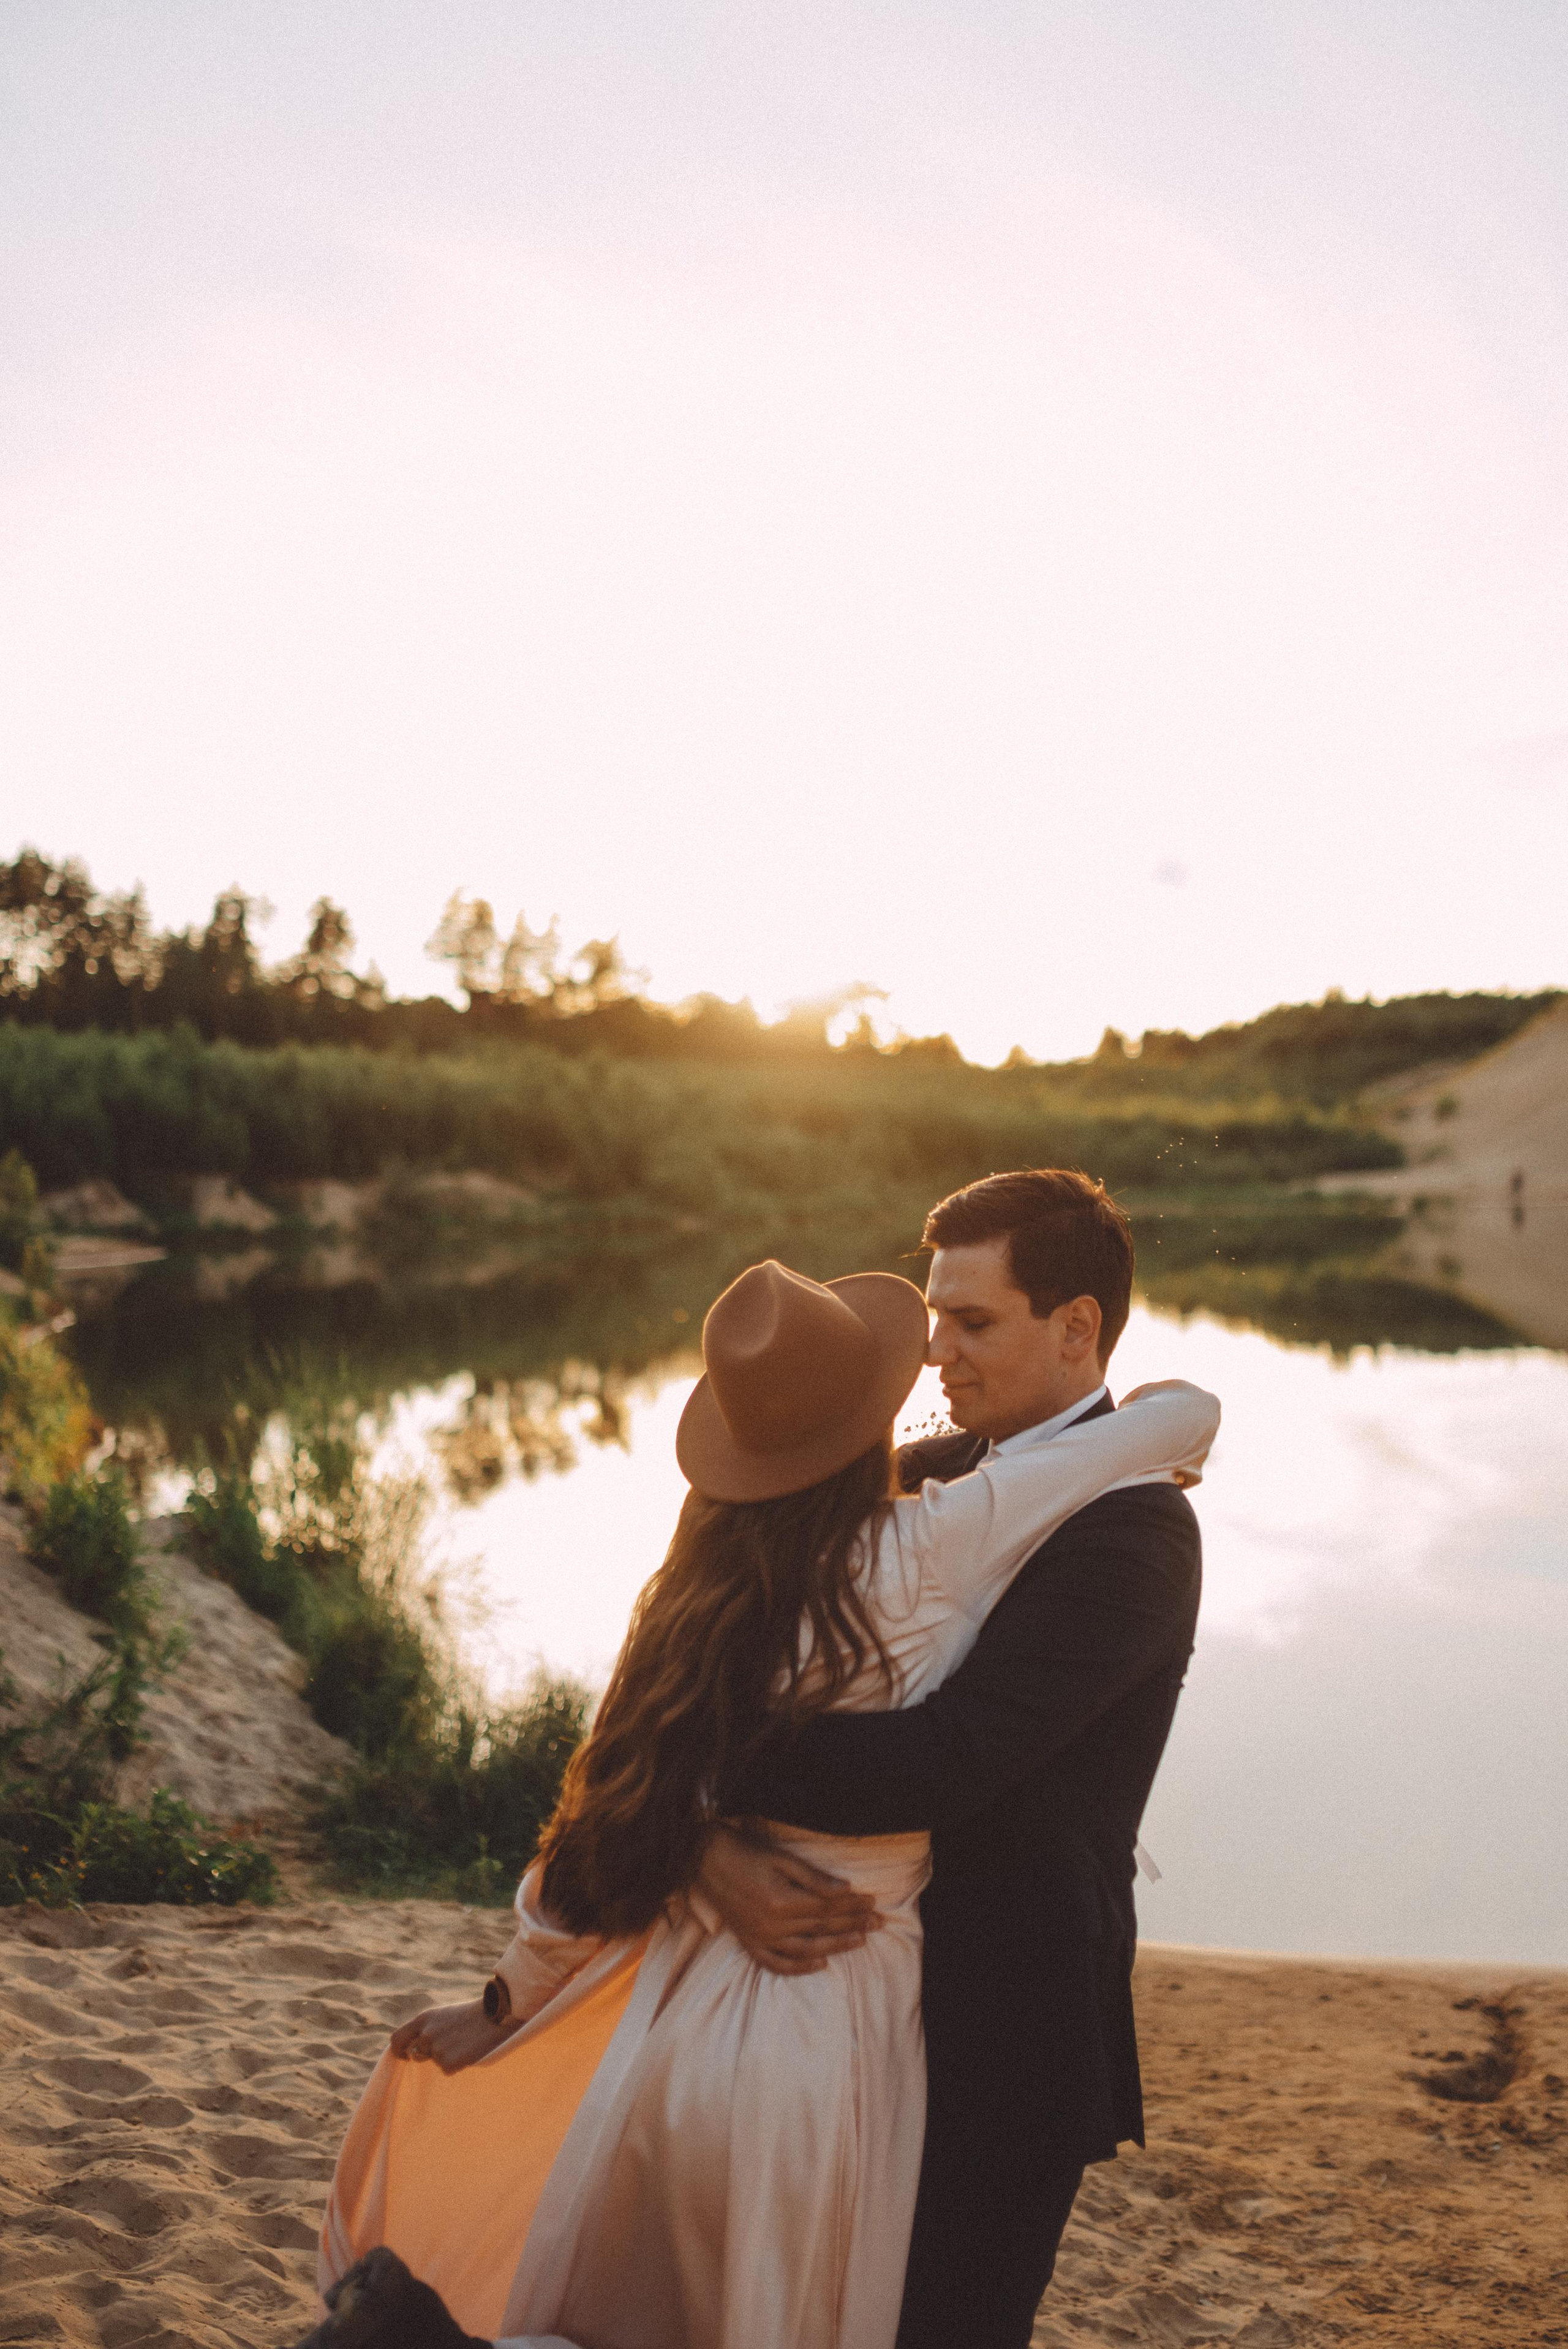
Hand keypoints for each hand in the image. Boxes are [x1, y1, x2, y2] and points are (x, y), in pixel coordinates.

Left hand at [389, 1997, 516, 2073]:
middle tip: (442, 2051)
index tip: (406, 2055)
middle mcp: (426, 2034)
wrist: (497, 2014)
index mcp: (424, 2019)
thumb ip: (428, 2028)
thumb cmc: (472, 2014)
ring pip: (434, 2061)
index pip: (396, 2039)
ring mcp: (437, 2048)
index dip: (399, 2050)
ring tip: (463, 2043)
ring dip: (445, 2057)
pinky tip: (469, 2051)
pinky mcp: (449, 2062)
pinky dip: (457, 2064)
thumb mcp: (444, 2015)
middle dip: (424, 2055)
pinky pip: (447, 2069)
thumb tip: (415, 2046)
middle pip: (413, 2053)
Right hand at [695, 1823, 881, 1975]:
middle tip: (879, 1923)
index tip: (874, 1902)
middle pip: (822, 1926)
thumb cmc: (745, 1852)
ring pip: (806, 1949)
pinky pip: (777, 1964)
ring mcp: (760, 1937)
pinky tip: (820, 1964)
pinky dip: (799, 1968)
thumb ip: (813, 1877)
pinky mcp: (749, 1943)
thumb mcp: (781, 1858)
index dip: (853, 1904)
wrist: (704, 1860)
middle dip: (854, 1924)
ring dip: (836, 1946)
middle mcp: (773, 1924)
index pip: (828, 1906)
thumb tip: (845, 1889)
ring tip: (860, 1941)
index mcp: (782, 1900)